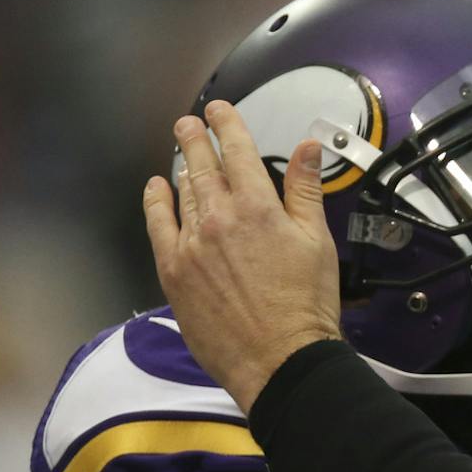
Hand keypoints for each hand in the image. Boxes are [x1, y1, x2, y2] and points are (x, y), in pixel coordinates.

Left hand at [142, 100, 344, 411]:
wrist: (279, 359)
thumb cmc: (306, 305)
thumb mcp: (316, 241)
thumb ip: (306, 190)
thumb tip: (309, 147)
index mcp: (257, 206)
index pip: (237, 151)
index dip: (226, 125)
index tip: (219, 111)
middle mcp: (217, 217)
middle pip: (200, 166)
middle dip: (195, 139)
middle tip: (189, 123)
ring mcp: (190, 244)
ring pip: (181, 193)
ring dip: (181, 169)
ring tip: (181, 154)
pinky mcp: (173, 271)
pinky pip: (158, 226)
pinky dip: (155, 203)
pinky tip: (155, 190)